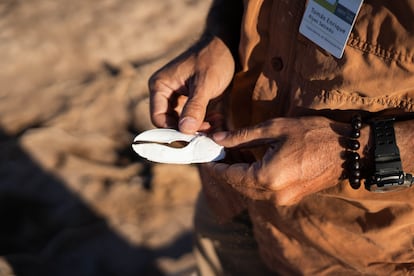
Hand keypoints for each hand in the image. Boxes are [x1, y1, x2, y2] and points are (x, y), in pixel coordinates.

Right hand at [148, 36, 234, 133]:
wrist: (228, 45)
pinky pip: (192, 119)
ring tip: (216, 123)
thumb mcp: (205, 83)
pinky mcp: (189, 100)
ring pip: (183, 123)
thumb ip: (195, 106)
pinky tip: (217, 119)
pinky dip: (204, 123)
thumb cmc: (214, 58)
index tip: (194, 137)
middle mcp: (164, 93)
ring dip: (198, 128)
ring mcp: (177, 97)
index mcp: (160, 86)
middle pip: (170, 123)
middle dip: (189, 130)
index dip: (174, 130)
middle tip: (208, 132)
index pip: (159, 118)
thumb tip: (185, 130)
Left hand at [202, 117, 361, 205]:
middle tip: (215, 152)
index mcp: (266, 177)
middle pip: (237, 185)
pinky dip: (251, 178)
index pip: (229, 175)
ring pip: (248, 189)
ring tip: (230, 154)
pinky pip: (262, 191)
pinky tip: (248, 161)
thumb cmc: (313, 134)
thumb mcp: (274, 129)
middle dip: (224, 170)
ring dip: (237, 174)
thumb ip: (242, 137)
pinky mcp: (290, 197)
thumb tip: (217, 140)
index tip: (204, 157)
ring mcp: (283, 199)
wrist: (348, 150)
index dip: (214, 166)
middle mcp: (272, 194)